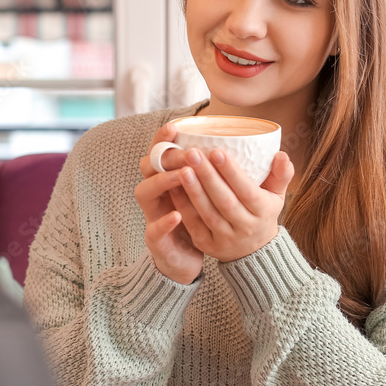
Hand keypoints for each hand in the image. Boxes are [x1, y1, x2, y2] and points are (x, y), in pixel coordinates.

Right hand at [135, 123, 203, 284]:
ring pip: (145, 192)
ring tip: (182, 175)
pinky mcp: (155, 239)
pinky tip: (177, 216)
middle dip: (167, 157)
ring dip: (162, 182)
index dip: (163, 138)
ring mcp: (151, 215)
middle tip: (188, 152)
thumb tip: (241, 150)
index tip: (176, 125)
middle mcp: (155, 193)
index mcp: (167, 179)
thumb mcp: (208, 196)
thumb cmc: (199, 221)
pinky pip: (154, 229)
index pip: (160, 152)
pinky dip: (164, 222)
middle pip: (149, 167)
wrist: (186, 260)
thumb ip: (218, 175)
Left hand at [170, 148, 293, 262]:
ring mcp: (225, 239)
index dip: (232, 172)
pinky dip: (183, 205)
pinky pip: (193, 224)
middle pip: (225, 201)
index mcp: (263, 212)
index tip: (216, 151)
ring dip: (194, 191)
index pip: (247, 191)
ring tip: (182, 168)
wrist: (254, 253)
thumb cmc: (263, 213)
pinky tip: (172, 187)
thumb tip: (282, 154)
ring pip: (208, 213)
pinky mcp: (207, 245)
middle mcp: (245, 227)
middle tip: (192, 153)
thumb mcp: (277, 196)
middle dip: (208, 177)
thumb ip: (281, 175)